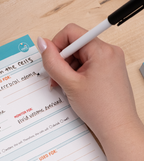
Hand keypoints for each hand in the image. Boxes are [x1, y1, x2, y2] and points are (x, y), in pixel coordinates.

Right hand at [37, 23, 138, 140]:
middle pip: (75, 44)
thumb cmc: (100, 108)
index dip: (56, 45)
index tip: (51, 61)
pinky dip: (76, 73)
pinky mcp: (108, 69)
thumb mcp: (69, 83)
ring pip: (79, 56)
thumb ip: (52, 62)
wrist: (117, 128)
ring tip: (65, 86)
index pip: (71, 32)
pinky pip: (87, 64)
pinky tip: (73, 87)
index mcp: (102, 50)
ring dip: (67, 69)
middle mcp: (108, 52)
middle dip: (61, 61)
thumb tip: (42, 43)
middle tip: (56, 79)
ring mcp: (110, 61)